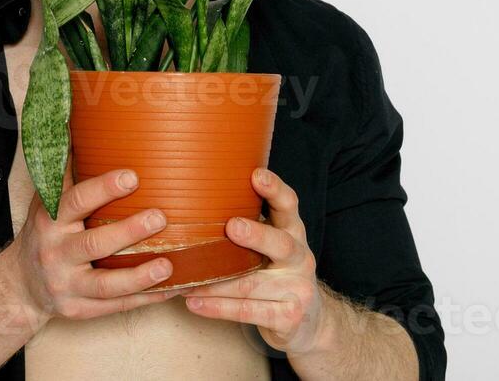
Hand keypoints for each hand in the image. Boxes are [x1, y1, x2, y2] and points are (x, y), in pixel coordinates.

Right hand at [7, 157, 181, 326]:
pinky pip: (116, 307)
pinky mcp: (80, 310)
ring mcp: (67, 285)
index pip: (75, 202)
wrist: (21, 284)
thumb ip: (65, 170)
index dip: (103, 189)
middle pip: (93, 244)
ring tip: (170, 264)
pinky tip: (172, 289)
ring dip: (140, 275)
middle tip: (160, 217)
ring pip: (106, 284)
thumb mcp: (46, 201)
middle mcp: (56, 253)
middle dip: (127, 232)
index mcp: (50, 221)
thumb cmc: (45, 233)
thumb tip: (76, 121)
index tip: (132, 176)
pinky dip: (146, 299)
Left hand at [181, 167, 327, 354]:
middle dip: (256, 235)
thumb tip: (198, 197)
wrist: (310, 322)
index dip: (275, 189)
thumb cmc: (278, 274)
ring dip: (216, 282)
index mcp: (294, 232)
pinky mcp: (288, 317)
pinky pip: (248, 311)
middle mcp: (300, 258)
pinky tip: (194, 303)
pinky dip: (218, 308)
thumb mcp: (273, 245)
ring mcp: (297, 289)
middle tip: (232, 226)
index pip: (289, 205)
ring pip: (252, 283)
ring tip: (188, 279)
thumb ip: (250, 223)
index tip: (256, 175)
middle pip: (280, 244)